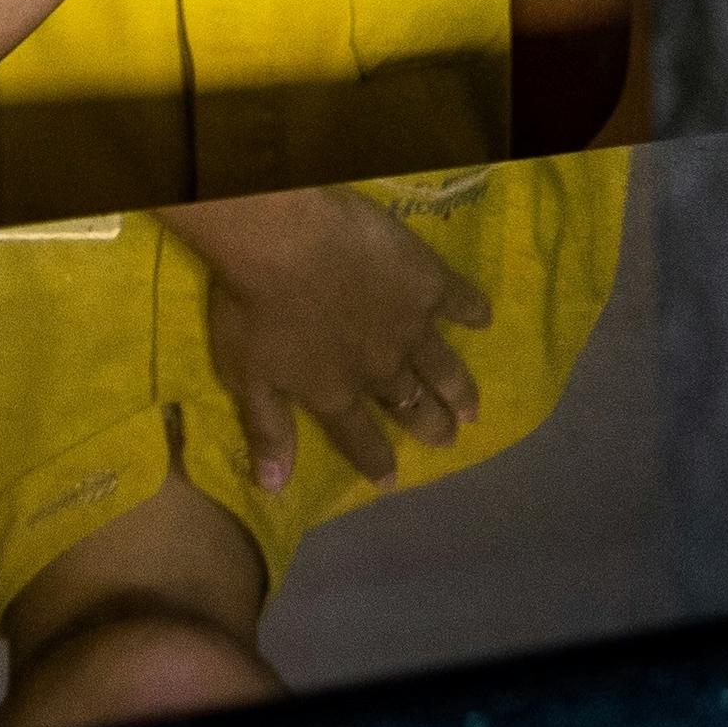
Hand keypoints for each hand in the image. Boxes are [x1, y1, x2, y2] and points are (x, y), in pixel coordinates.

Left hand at [174, 187, 491, 490]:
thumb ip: (267, 428)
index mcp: (334, 392)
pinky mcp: (428, 284)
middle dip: (432, 426)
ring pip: (443, 368)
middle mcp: (380, 369)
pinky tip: (482, 317)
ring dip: (459, 388)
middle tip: (448, 437)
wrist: (284, 238)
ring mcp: (410, 327)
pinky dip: (473, 310)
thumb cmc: (251, 303)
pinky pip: (461, 302)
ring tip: (471, 406)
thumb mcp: (245, 373)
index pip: (358, 438)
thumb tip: (274, 487)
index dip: (375, 460)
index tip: (392, 480)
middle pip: (412, 407)